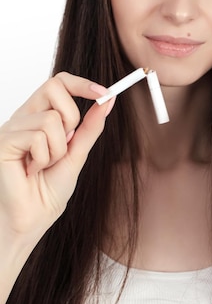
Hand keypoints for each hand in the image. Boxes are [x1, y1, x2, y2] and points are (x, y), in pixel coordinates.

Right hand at [0, 72, 114, 249]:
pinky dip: (43, 158)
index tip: (105, 93)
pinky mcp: (3, 141)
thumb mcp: (77, 154)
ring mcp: (12, 128)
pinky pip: (37, 137)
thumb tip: (108, 100)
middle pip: (53, 86)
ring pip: (51, 119)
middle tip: (64, 143)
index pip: (59, 83)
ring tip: (43, 166)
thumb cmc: (48, 192)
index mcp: (39, 116)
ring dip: (57, 149)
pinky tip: (31, 170)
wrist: (31, 220)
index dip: (82, 83)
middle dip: (71, 117)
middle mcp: (24, 117)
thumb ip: (90, 127)